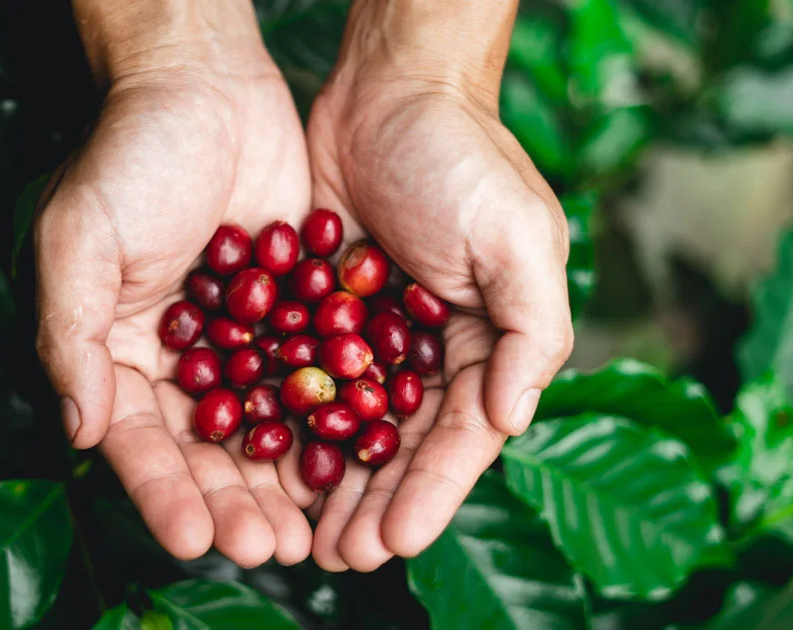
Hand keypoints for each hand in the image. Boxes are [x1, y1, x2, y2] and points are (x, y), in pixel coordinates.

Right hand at [35, 1, 313, 566]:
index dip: (163, 492)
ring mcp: (238, 342)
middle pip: (205, 450)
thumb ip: (71, 334)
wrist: (204, 86)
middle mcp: (177, 361)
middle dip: (233, 503)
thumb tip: (77, 430)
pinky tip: (352, 460)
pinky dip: (327, 421)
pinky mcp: (291, 315)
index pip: (137, 441)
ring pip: (263, 427)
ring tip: (311, 531)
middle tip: (269, 549)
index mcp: (116, 354)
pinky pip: (310, 378)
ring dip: (284, 481)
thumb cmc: (129, 156)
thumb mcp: (79, 238)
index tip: (194, 537)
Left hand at [303, 0, 573, 570]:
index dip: (431, 493)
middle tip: (337, 559)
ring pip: (348, 428)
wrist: (389, 91)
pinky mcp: (319, 313)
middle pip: (401, 448)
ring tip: (301, 537)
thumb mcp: (517, 236)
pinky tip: (262, 464)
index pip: (462, 437)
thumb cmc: (463, 157)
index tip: (395, 541)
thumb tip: (512, 419)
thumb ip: (530, 330)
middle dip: (373, 505)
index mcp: (486, 345)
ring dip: (328, 484)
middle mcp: (430, 352)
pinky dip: (287, 424)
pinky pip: (303, 379)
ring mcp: (372, 336)